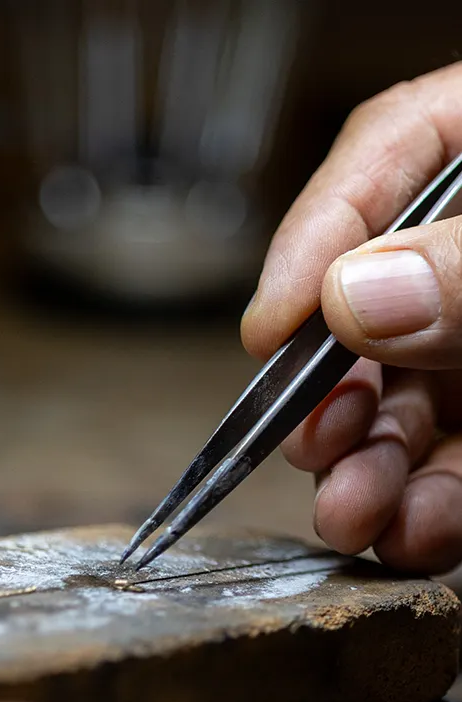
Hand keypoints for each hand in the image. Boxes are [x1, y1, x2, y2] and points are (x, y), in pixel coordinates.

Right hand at [241, 61, 461, 574]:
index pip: (386, 159)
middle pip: (378, 307)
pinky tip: (408, 533)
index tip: (268, 325)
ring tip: (348, 511)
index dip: (312, 240)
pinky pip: (459, 463)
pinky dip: (430, 509)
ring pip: (410, 403)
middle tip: (310, 438)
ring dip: (368, 471)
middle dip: (333, 392)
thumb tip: (358, 299)